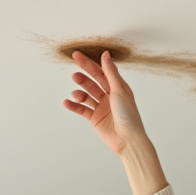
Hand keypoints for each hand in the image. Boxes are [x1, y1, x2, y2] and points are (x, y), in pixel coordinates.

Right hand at [61, 50, 167, 194]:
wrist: (128, 140)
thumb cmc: (129, 115)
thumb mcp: (119, 90)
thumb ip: (110, 72)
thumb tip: (105, 54)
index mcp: (117, 88)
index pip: (101, 72)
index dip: (89, 64)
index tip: (77, 55)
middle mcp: (109, 96)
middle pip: (93, 83)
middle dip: (83, 77)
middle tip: (74, 73)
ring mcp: (101, 108)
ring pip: (86, 96)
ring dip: (79, 93)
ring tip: (76, 94)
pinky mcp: (95, 119)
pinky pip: (82, 110)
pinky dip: (74, 106)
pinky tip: (67, 102)